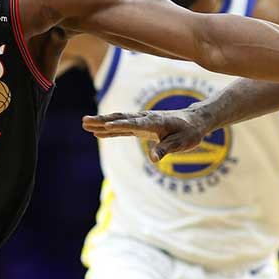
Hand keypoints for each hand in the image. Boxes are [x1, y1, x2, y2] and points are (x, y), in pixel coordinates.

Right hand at [82, 105, 209, 162]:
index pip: (133, 124)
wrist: (194, 121)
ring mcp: (142, 121)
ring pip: (119, 121)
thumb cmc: (189, 132)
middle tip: (84, 121)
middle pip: (120, 119)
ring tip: (85, 123)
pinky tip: (99, 131)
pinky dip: (110, 128)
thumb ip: (165, 149)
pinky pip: (123, 127)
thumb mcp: (181, 143)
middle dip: (102, 120)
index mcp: (154, 122)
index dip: (120, 126)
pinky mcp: (141, 126)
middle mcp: (145, 119)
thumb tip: (153, 159)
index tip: (106, 126)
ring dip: (102, 122)